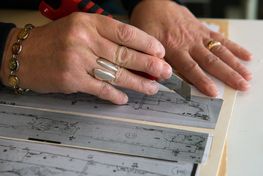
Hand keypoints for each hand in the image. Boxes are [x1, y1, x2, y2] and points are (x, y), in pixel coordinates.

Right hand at [1, 12, 171, 103]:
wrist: (24, 54)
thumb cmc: (55, 41)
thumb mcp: (79, 28)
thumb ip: (104, 36)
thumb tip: (134, 51)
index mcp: (89, 23)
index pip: (125, 32)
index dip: (146, 43)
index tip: (160, 52)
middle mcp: (85, 40)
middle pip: (125, 54)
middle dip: (149, 65)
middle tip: (165, 72)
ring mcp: (78, 61)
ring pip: (116, 74)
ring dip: (137, 83)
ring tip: (152, 88)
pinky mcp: (72, 80)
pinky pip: (100, 89)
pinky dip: (114, 95)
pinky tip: (124, 99)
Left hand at [130, 0, 251, 95]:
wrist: (153, 4)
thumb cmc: (148, 25)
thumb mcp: (145, 45)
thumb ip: (152, 62)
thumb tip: (157, 80)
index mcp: (174, 49)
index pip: (191, 68)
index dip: (202, 81)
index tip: (214, 92)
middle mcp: (189, 43)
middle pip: (211, 61)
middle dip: (228, 75)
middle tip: (242, 86)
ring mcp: (198, 36)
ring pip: (220, 51)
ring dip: (234, 64)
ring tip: (247, 75)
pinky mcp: (202, 29)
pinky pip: (220, 38)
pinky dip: (233, 47)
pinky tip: (245, 55)